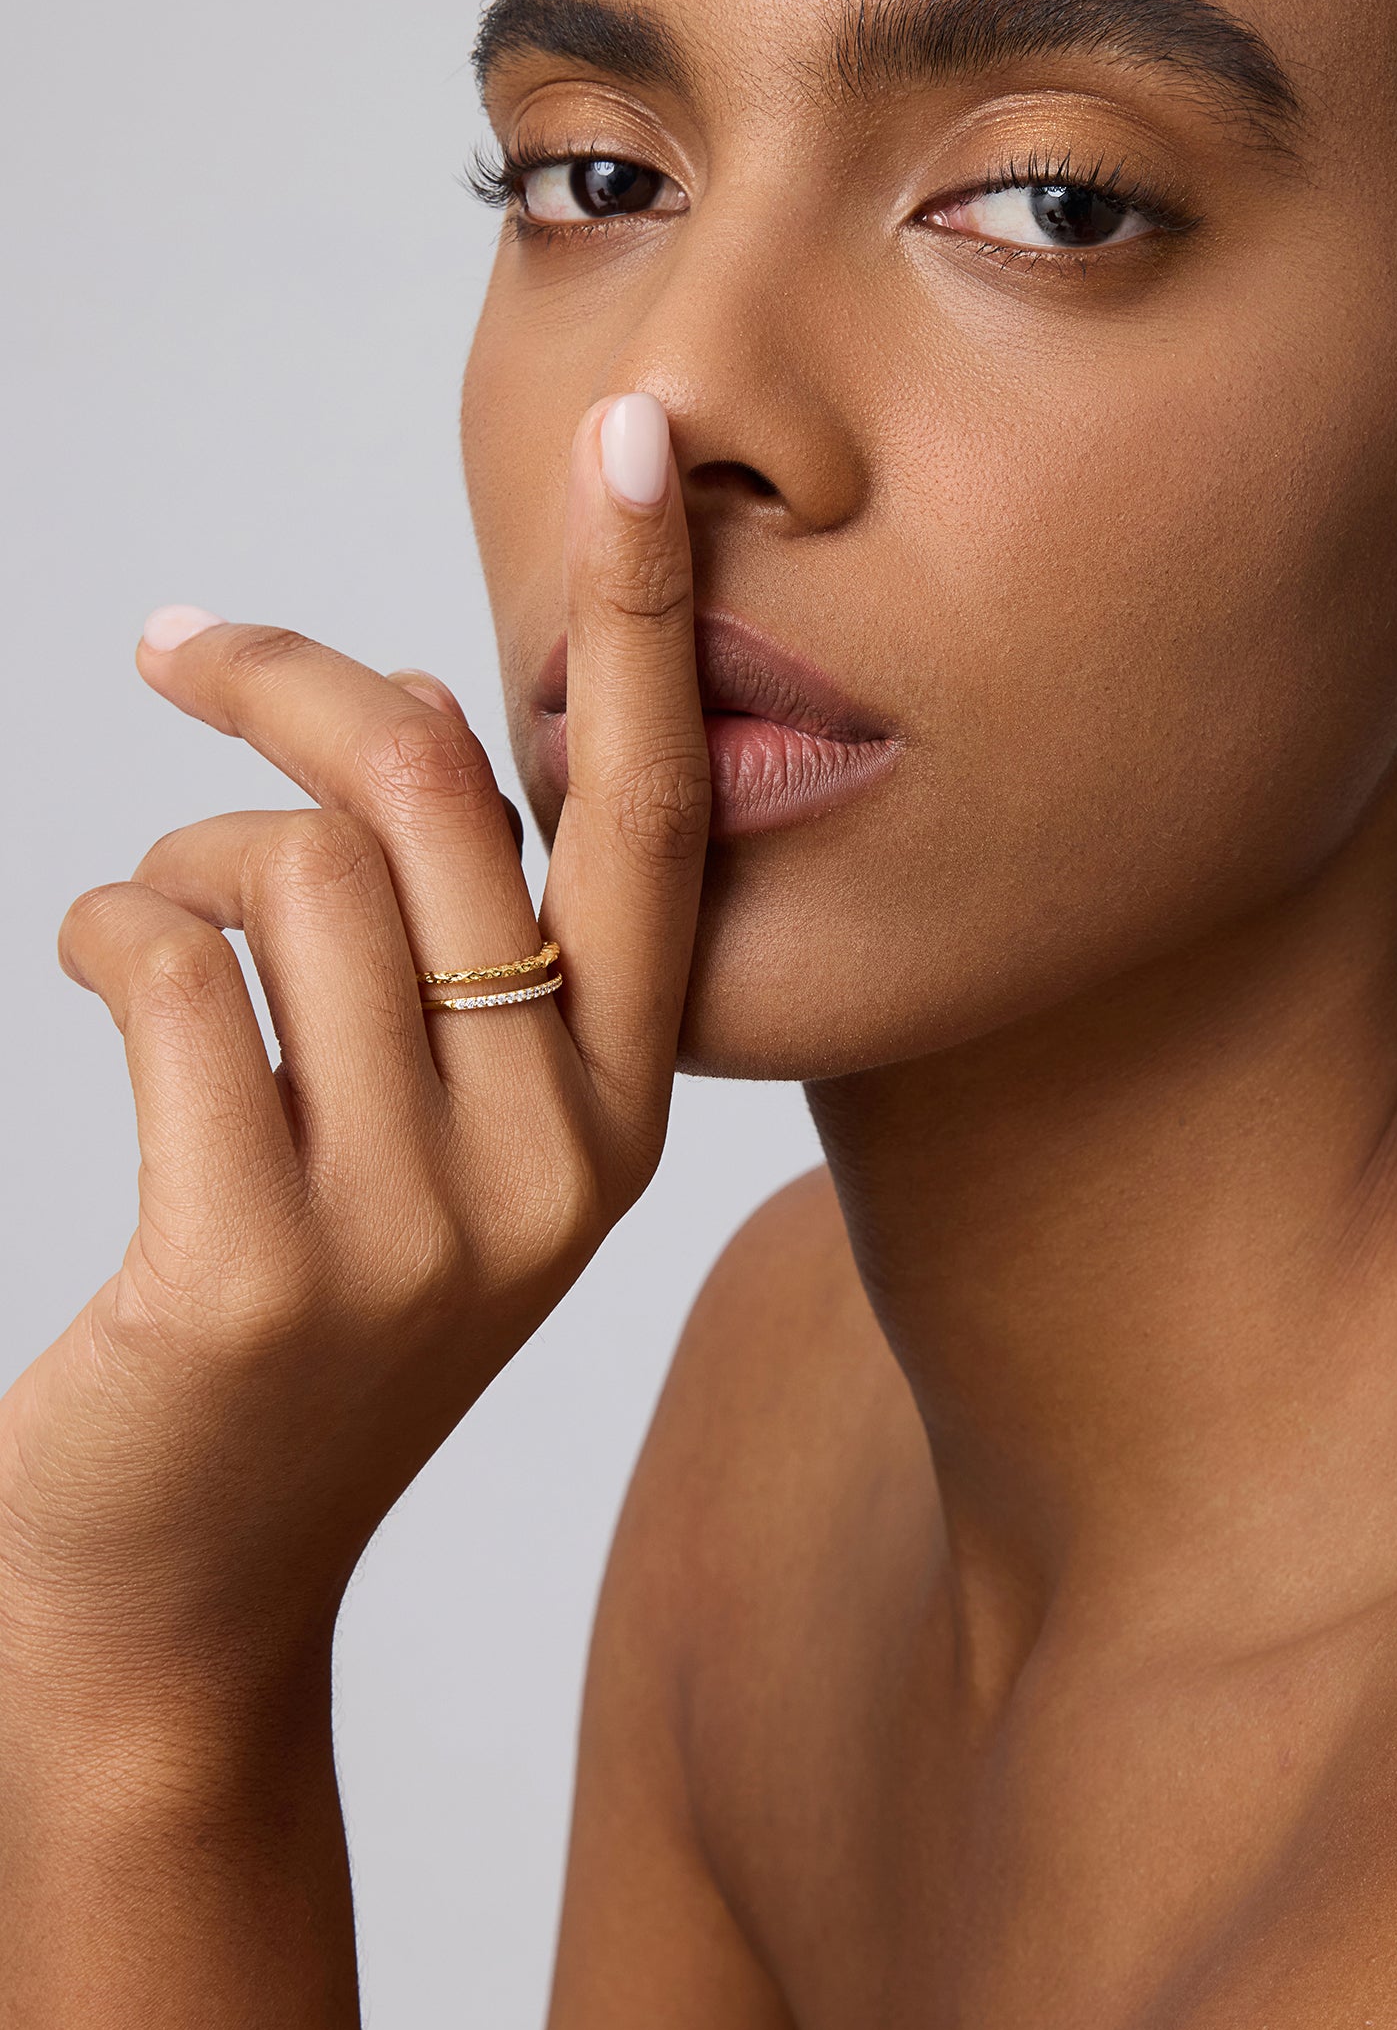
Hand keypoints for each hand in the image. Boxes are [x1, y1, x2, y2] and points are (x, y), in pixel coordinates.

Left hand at [0, 394, 704, 1723]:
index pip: (663, 822)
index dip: (649, 619)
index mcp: (627, 1109)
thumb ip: (466, 950)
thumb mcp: (439, 1137)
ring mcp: (420, 1226)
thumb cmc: (305, 1319)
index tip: (641, 442)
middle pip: (448, 801)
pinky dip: (107, 927)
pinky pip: (173, 971)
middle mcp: (560, 1157)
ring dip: (183, 853)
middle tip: (182, 648)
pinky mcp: (256, 1272)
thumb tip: (400, 717)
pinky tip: (100, 968)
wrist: (183, 1586)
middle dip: (302, 686)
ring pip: (300, 875)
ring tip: (152, 918)